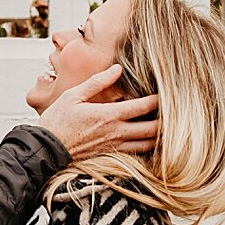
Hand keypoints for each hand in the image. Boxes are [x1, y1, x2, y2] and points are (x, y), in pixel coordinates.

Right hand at [36, 64, 160, 159]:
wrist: (46, 150)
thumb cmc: (57, 122)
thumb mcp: (74, 96)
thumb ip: (97, 82)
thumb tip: (117, 69)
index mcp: (108, 115)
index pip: (143, 107)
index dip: (159, 99)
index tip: (168, 91)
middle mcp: (116, 133)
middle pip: (152, 129)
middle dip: (167, 121)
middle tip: (177, 111)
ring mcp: (115, 146)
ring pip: (147, 144)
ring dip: (160, 135)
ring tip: (169, 126)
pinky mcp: (111, 155)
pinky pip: (136, 152)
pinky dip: (147, 146)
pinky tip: (150, 139)